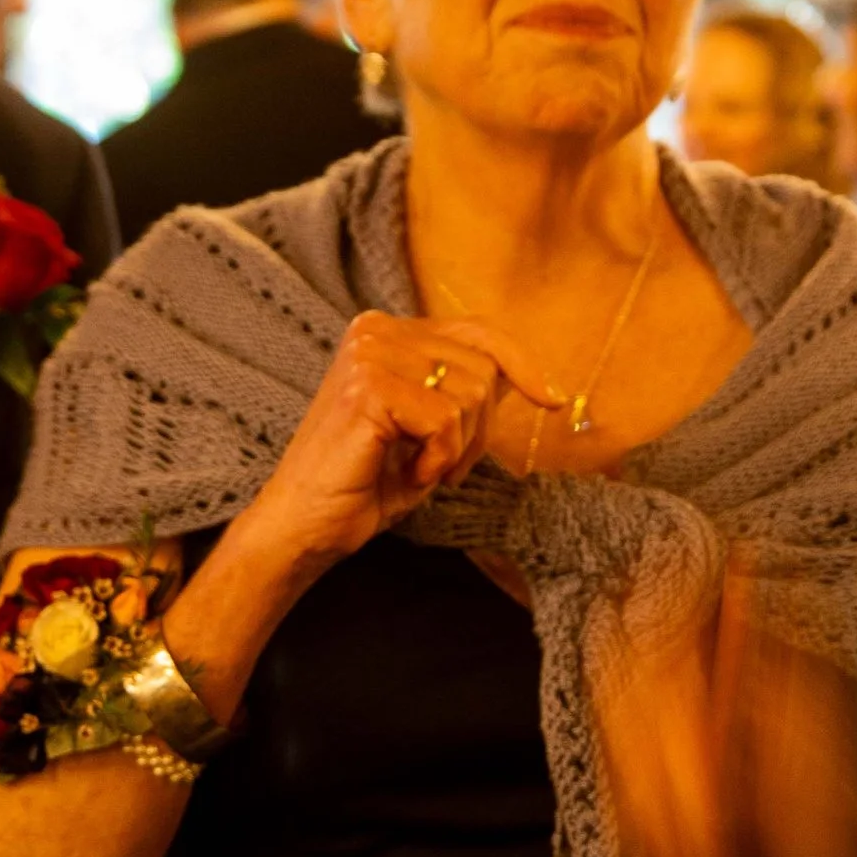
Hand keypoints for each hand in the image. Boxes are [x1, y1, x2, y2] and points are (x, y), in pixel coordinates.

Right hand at [222, 311, 560, 584]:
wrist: (303, 525)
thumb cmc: (364, 483)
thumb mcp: (428, 429)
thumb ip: (465, 393)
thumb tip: (529, 375)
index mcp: (387, 332)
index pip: (478, 330)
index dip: (523, 363)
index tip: (553, 399)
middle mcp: (376, 330)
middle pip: (483, 368)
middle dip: (478, 428)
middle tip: (440, 465)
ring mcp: (370, 354)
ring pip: (471, 394)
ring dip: (457, 448)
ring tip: (417, 468)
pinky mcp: (368, 387)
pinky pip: (446, 421)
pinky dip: (438, 460)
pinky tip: (404, 472)